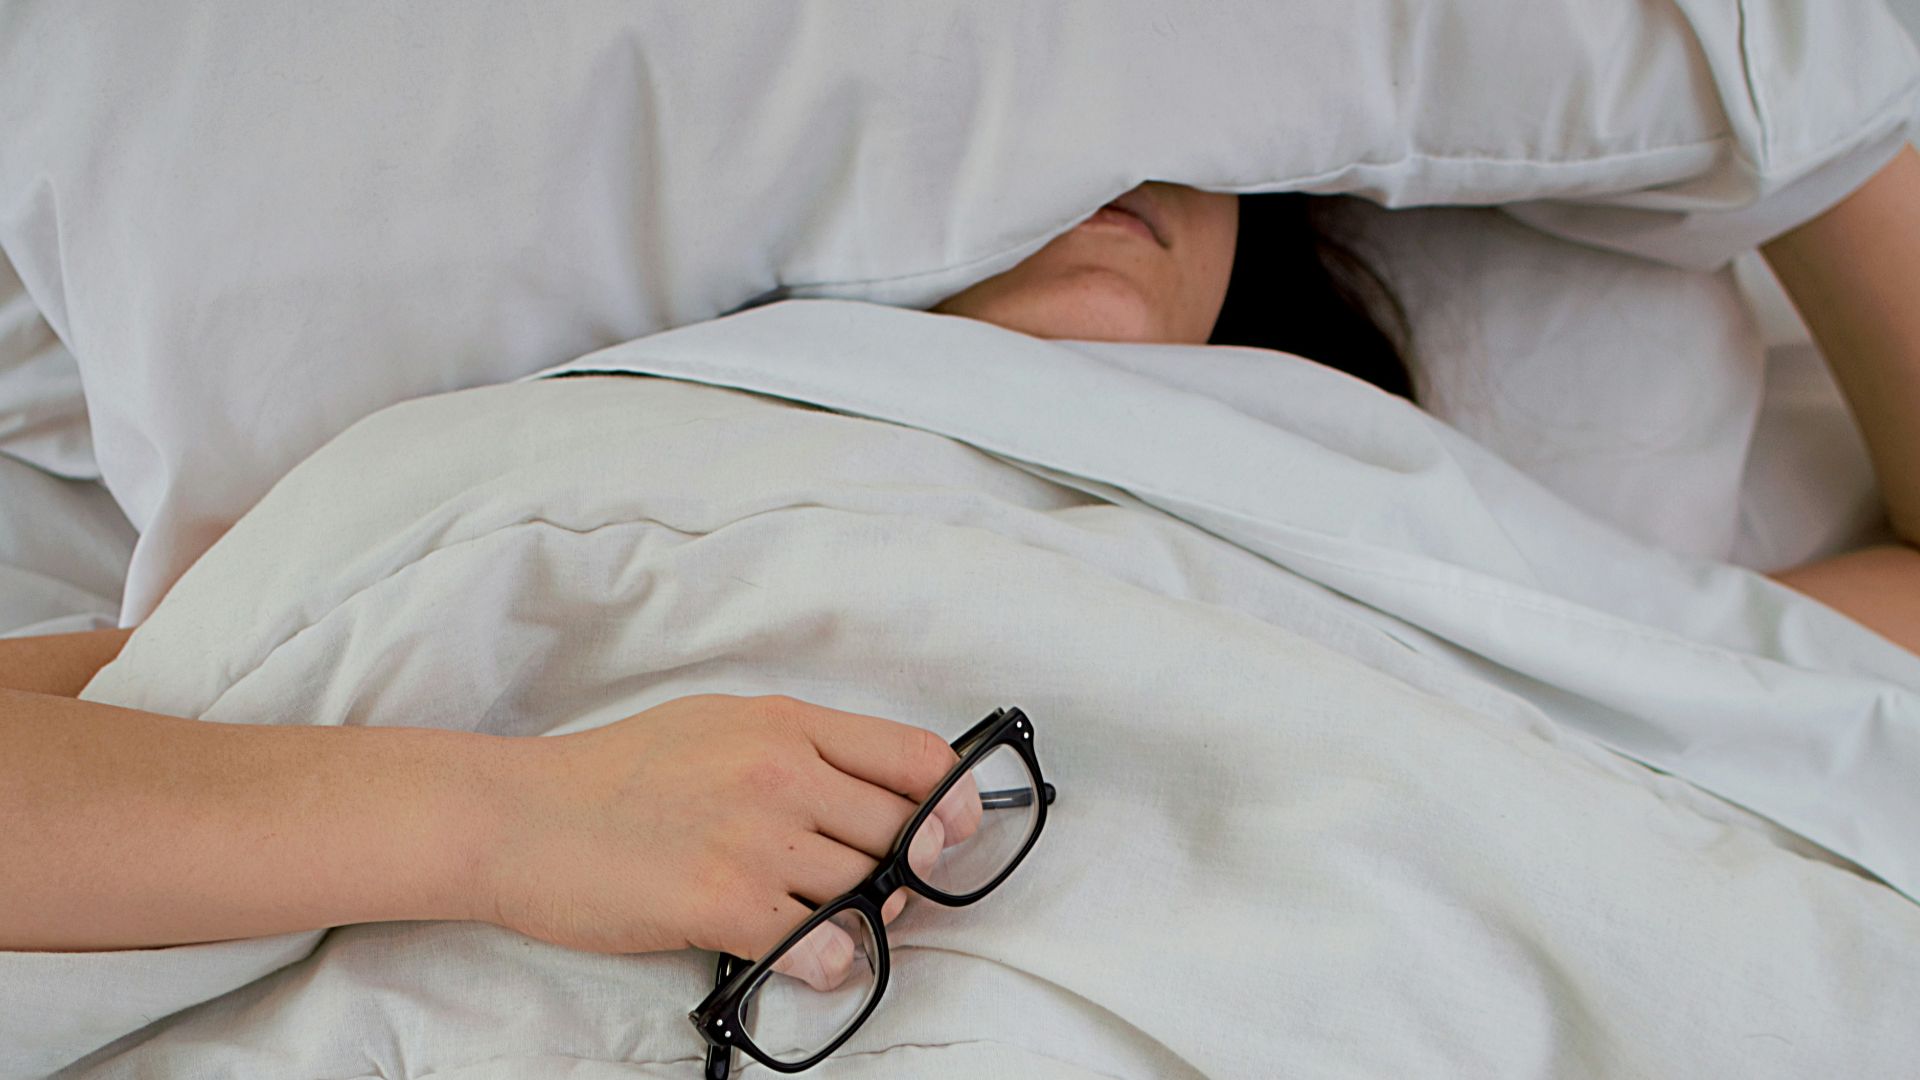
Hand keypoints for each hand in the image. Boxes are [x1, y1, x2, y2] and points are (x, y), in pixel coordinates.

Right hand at [480, 693, 978, 989]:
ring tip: (829, 925)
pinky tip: (803, 956)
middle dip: (907, 872)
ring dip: (866, 920)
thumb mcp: (715, 725)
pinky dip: (828, 961)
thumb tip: (874, 794)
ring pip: (868, 890)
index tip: (954, 832)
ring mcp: (753, 837)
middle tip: (881, 892)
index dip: (953, 803)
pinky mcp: (721, 901)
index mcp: (783, 723)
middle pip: (903, 832)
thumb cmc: (612, 775)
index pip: (915, 756)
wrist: (516, 816)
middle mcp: (779, 771)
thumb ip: (797, 750)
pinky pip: (821, 944)